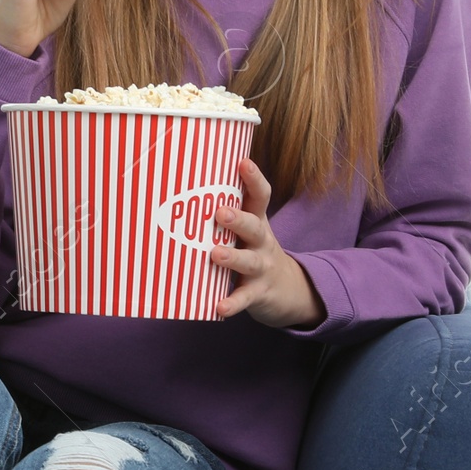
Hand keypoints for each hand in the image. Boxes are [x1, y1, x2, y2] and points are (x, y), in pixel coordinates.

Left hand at [211, 157, 326, 327]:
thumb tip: (181, 190)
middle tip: (220, 212)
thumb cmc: (254, 252)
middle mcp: (262, 242)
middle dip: (238, 219)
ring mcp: (261, 268)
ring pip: (248, 261)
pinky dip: (232, 303)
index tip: (243, 162)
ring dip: (232, 257)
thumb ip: (226, 215)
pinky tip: (219, 307)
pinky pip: (244, 298)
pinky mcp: (258, 293)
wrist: (288, 290)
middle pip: (253, 226)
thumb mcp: (249, 231)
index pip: (260, 196)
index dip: (253, 179)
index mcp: (257, 222)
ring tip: (216, 254)